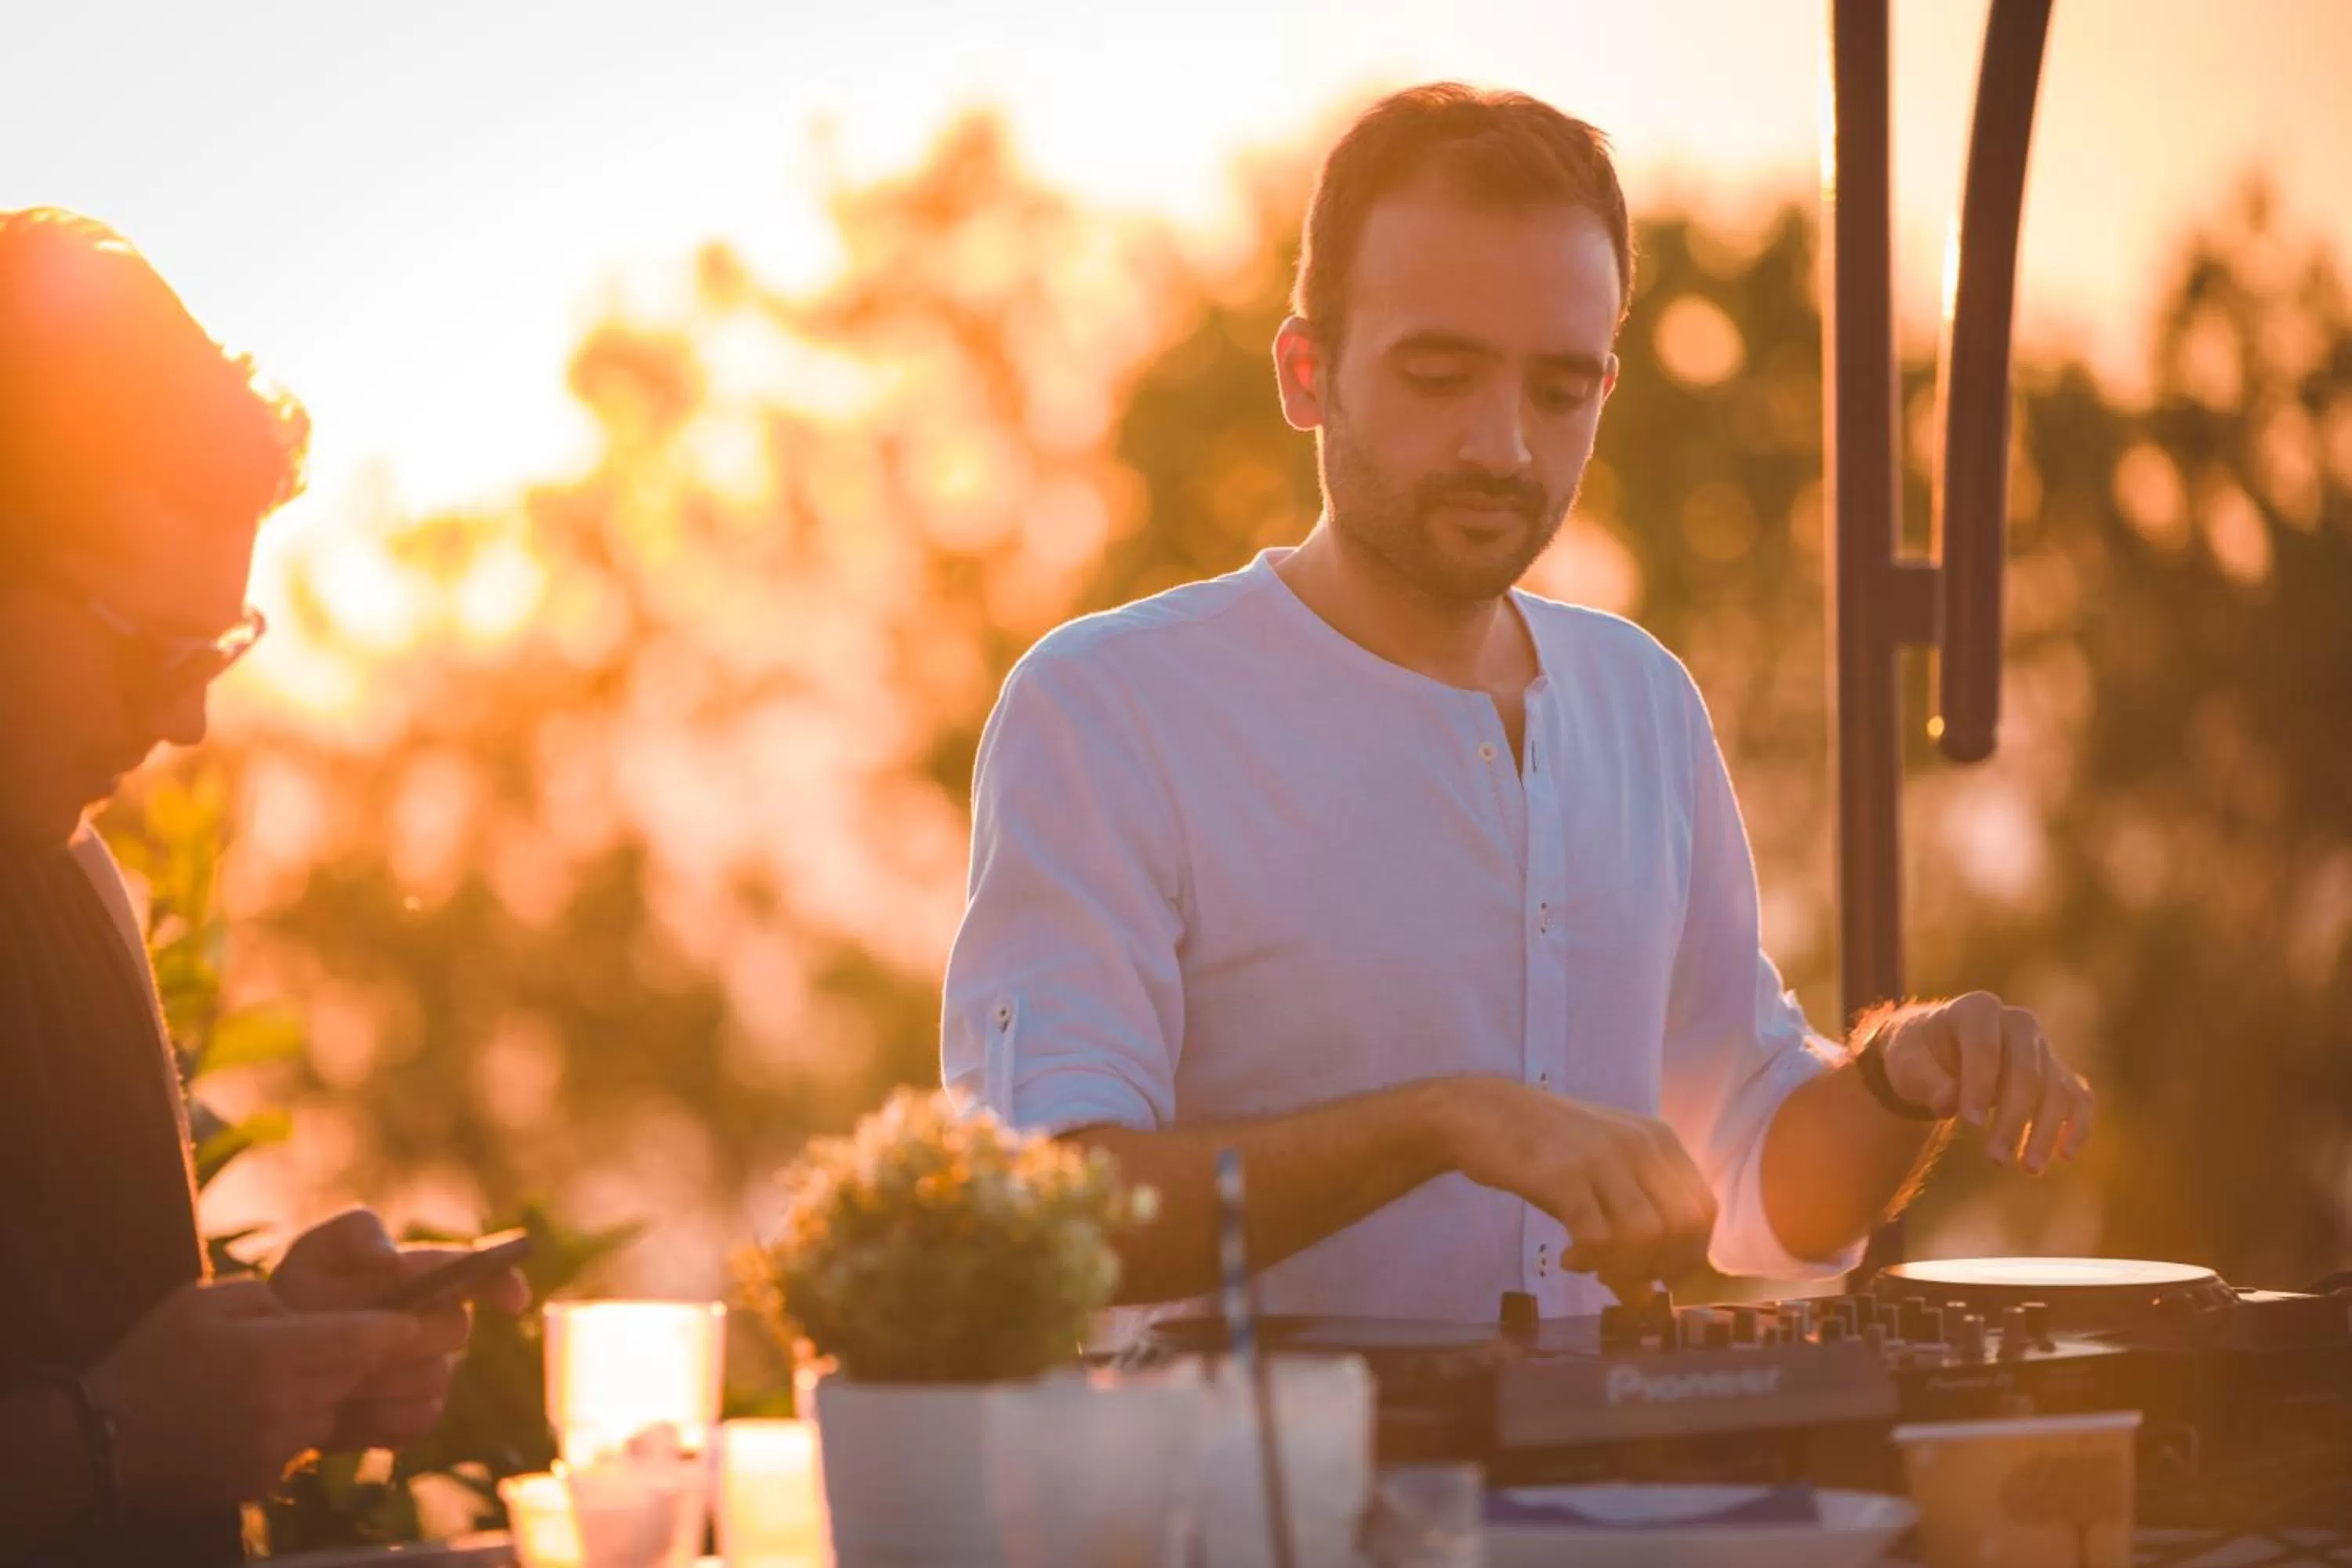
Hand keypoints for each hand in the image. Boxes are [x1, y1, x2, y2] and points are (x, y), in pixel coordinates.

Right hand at [85, 1278, 419, 1508]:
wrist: (101, 1442)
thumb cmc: (153, 1357)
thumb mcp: (207, 1301)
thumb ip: (271, 1299)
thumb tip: (313, 1315)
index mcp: (275, 1353)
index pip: (364, 1339)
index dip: (396, 1328)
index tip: (414, 1321)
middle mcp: (285, 1403)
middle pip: (355, 1376)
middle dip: (362, 1358)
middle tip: (357, 1342)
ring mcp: (275, 1446)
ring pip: (330, 1413)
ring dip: (321, 1396)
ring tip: (273, 1381)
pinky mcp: (262, 1477)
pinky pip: (298, 1447)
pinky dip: (289, 1429)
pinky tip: (247, 1417)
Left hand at [272, 1209, 531, 1449]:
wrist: (268, 1364)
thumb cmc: (297, 1296)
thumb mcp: (315, 1253)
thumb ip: (356, 1236)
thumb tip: (394, 1260)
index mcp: (426, 1276)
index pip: (481, 1272)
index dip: (503, 1283)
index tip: (511, 1303)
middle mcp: (438, 1323)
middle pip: (457, 1329)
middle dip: (409, 1334)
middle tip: (357, 1341)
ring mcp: (430, 1371)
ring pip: (436, 1378)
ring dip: (385, 1380)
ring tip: (334, 1377)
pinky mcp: (413, 1416)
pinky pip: (419, 1420)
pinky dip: (379, 1418)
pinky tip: (342, 1411)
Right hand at [1436, 1078, 1718, 1302]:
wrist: (1485, 1112)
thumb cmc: (1547, 1147)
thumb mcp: (1603, 1175)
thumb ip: (1633, 1224)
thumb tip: (1646, 1297)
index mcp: (1659, 1141)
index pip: (1703, 1210)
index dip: (1689, 1254)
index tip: (1660, 1276)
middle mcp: (1639, 1146)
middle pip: (1681, 1228)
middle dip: (1658, 1268)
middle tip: (1623, 1277)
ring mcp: (1602, 1160)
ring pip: (1645, 1236)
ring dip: (1622, 1267)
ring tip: (1590, 1266)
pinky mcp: (1565, 1177)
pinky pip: (1597, 1237)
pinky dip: (1589, 1260)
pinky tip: (1567, 1258)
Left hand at [1878, 992, 2094, 1172]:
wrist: (1933, 1053)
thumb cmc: (1917, 1057)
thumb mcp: (1906, 1064)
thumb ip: (1926, 1081)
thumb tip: (1948, 1103)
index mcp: (1977, 1010)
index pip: (1985, 1048)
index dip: (1979, 1086)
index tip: (1969, 1124)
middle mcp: (2017, 1022)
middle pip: (2026, 1071)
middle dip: (2013, 1117)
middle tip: (1995, 1158)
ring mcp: (2041, 1047)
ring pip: (2056, 1088)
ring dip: (2045, 1131)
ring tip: (2029, 1169)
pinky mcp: (2056, 1073)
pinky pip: (2078, 1098)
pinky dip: (2077, 1125)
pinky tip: (2065, 1155)